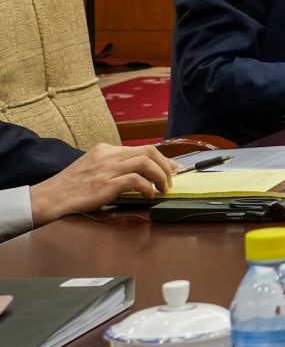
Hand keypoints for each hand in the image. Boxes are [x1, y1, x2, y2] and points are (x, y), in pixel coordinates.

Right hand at [29, 142, 177, 225]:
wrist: (49, 198)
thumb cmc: (71, 187)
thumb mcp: (93, 168)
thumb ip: (114, 166)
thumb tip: (142, 174)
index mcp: (105, 149)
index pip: (142, 148)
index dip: (162, 159)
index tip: (173, 169)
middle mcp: (108, 155)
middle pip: (149, 151)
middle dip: (166, 165)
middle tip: (171, 180)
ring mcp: (106, 168)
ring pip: (146, 162)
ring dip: (160, 176)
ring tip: (163, 188)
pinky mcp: (105, 184)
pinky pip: (136, 180)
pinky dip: (148, 187)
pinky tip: (149, 196)